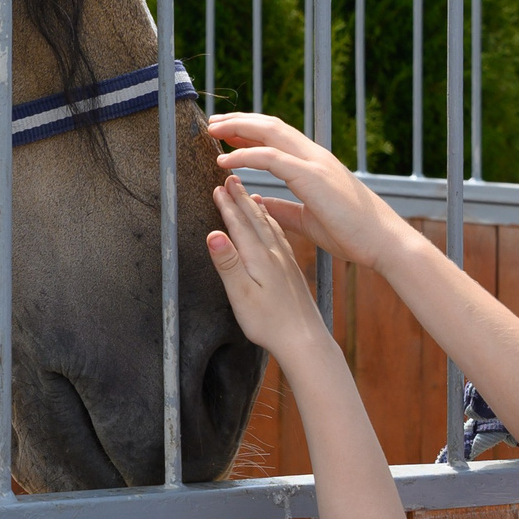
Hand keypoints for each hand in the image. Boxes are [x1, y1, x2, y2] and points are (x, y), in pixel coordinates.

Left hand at [203, 113, 414, 272]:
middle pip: (271, 125)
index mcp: (315, 164)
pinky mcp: (313, 177)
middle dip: (239, 120)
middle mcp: (315, 156)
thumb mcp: (308, 220)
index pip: (278, 136)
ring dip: (237, 128)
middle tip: (212, 121)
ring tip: (212, 129)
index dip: (250, 130)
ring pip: (270, 132)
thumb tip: (260, 204)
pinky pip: (271, 158)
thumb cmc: (352, 234)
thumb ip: (284, 209)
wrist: (384, 243)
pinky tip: (224, 160)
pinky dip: (244, 155)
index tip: (226, 132)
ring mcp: (315, 163)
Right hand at [204, 174, 328, 357]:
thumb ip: (228, 263)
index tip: (218, 186)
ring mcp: (285, 261)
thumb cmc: (270, 323)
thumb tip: (213, 234)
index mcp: (259, 258)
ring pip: (268, 226)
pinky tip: (271, 223)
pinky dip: (272, 224)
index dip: (227, 205)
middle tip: (230, 178)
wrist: (305, 340)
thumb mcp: (241, 295)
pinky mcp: (291, 270)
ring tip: (248, 193)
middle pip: (254, 219)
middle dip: (240, 198)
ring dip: (255, 208)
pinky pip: (279, 237)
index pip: (240, 224)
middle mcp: (274, 254)